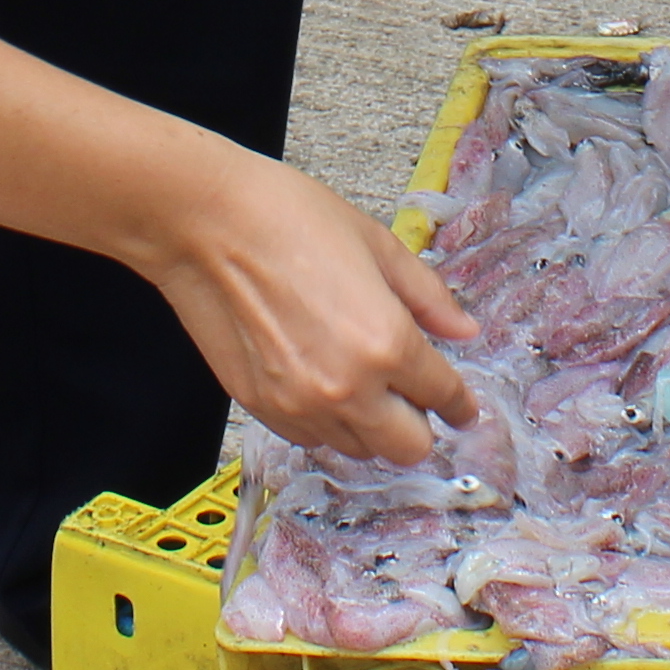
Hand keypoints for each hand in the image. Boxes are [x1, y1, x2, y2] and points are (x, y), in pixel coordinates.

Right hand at [140, 159, 483, 464]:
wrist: (206, 223)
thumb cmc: (288, 218)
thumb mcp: (377, 245)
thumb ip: (428, 296)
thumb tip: (463, 331)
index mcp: (386, 343)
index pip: (443, 396)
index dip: (461, 403)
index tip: (464, 407)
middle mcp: (347, 388)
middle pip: (408, 448)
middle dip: (420, 424)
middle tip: (413, 395)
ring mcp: (300, 405)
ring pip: (358, 450)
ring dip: (371, 426)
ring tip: (361, 382)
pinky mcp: (261, 408)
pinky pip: (311, 439)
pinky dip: (326, 422)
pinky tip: (321, 381)